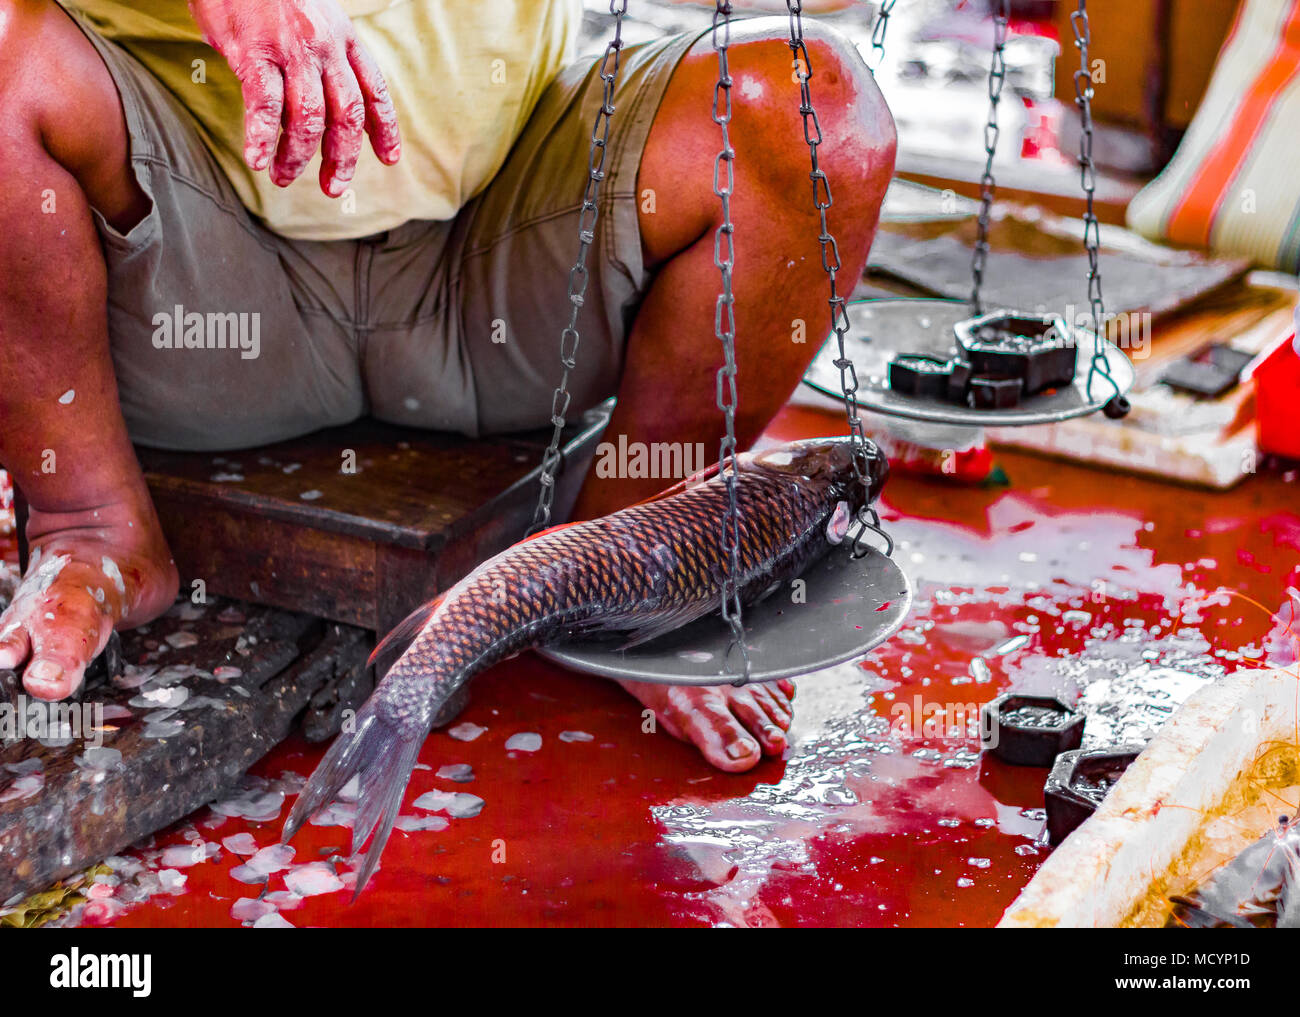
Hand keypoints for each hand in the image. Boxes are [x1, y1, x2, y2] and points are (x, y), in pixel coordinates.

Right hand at [188, 0, 400, 196]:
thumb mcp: (311, 15)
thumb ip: (320, 56)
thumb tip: (318, 99)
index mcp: (343, 38)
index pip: (374, 90)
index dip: (384, 128)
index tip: (390, 159)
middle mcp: (324, 47)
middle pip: (346, 115)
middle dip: (342, 157)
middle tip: (333, 188)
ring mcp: (291, 50)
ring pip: (307, 118)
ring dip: (297, 156)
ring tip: (283, 177)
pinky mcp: (254, 52)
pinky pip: (264, 104)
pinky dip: (262, 136)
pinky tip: (257, 159)